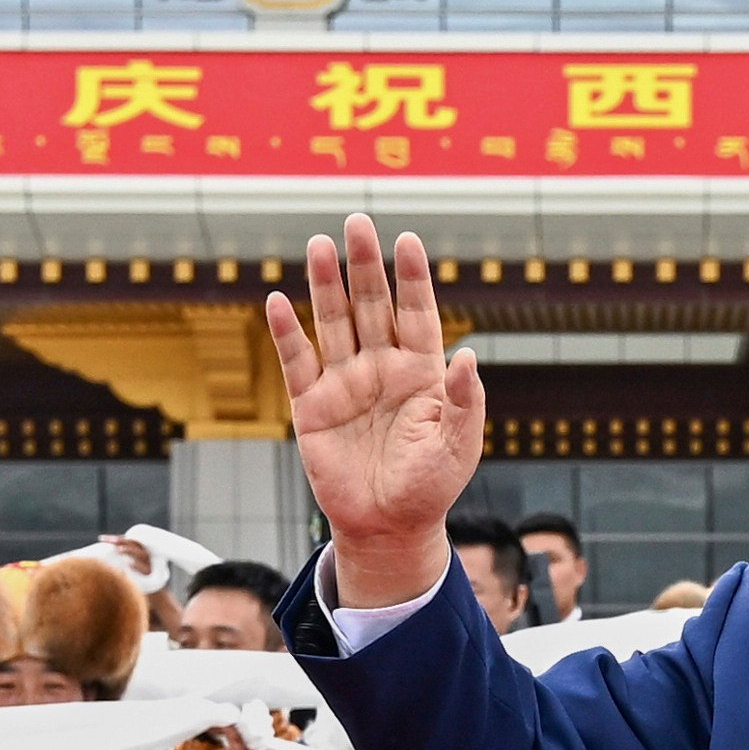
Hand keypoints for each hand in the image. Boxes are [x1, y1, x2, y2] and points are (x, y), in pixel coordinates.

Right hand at [265, 218, 488, 609]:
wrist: (389, 527)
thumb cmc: (431, 487)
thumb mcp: (459, 445)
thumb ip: (464, 401)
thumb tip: (468, 356)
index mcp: (421, 371)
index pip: (417, 312)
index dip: (412, 278)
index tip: (408, 240)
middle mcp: (381, 368)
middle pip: (371, 305)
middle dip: (364, 265)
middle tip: (357, 222)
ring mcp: (345, 383)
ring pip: (334, 322)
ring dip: (326, 284)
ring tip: (319, 244)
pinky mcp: (312, 406)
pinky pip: (298, 361)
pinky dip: (288, 332)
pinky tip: (280, 300)